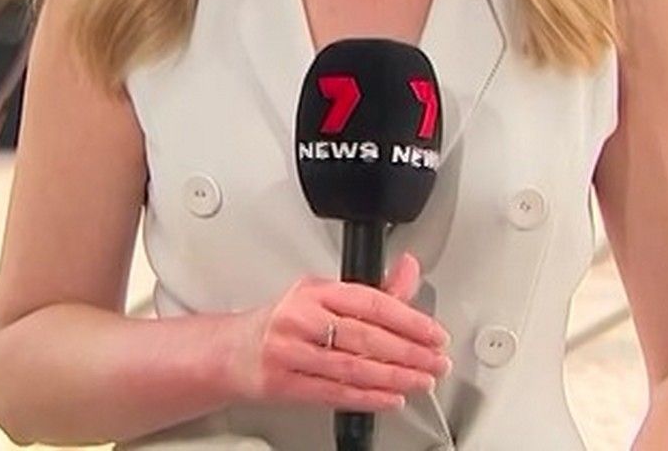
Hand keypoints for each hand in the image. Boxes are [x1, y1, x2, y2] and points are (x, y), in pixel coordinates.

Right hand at [222, 251, 452, 412]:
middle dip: (408, 352)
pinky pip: (333, 393)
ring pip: (352, 367)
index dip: (408, 319)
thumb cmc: (282, 323)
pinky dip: (367, 398)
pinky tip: (391, 398)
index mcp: (314, 291)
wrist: (231, 351)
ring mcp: (289, 352)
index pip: (370, 301)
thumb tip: (408, 268)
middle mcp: (300, 318)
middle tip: (436, 361)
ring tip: (421, 381)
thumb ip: (372, 290)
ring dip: (394, 377)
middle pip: (364, 337)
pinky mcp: (281, 383)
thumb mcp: (324, 298)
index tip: (434, 333)